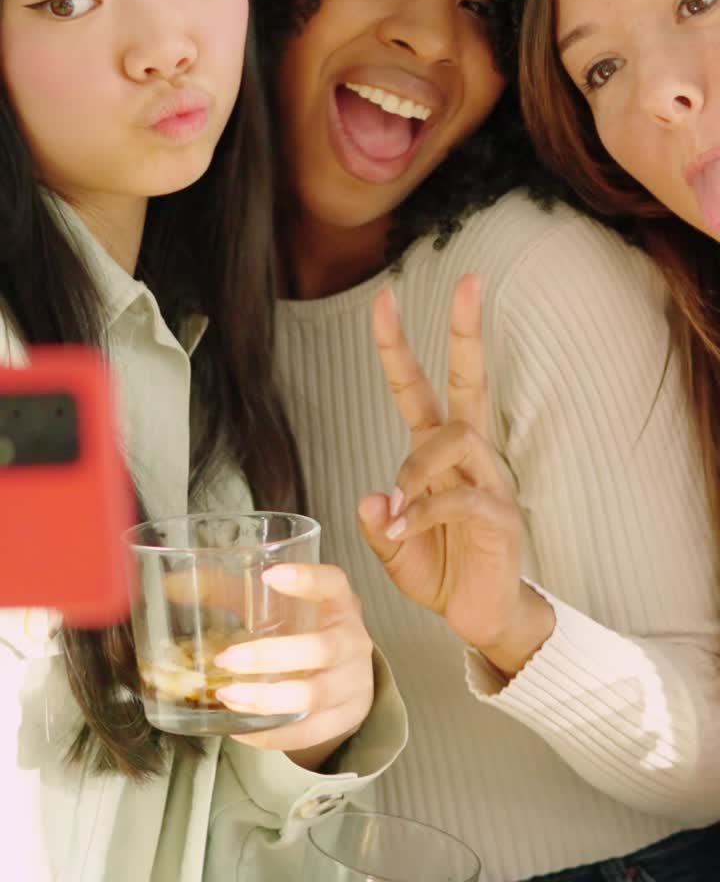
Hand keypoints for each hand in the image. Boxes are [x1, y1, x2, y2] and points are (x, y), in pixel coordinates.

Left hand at [214, 563, 373, 768]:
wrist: (350, 675)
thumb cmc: (305, 629)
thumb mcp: (279, 607)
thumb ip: (230, 592)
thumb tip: (169, 584)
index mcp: (339, 603)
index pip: (333, 583)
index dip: (306, 579)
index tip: (270, 574)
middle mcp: (353, 640)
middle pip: (321, 649)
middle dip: (271, 656)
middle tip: (227, 659)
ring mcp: (353, 682)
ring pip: (314, 695)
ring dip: (267, 699)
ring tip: (228, 697)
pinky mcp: (344, 718)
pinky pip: (309, 732)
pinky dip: (272, 734)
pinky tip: (240, 729)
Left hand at [358, 274, 553, 675]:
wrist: (482, 618)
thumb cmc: (442, 571)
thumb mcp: (395, 548)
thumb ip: (380, 523)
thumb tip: (372, 500)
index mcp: (437, 453)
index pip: (418, 386)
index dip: (398, 345)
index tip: (384, 297)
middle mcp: (469, 456)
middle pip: (469, 381)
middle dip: (467, 331)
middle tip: (471, 280)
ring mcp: (490, 483)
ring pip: (455, 438)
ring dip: (415, 468)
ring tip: (397, 507)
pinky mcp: (501, 518)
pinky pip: (459, 498)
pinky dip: (424, 511)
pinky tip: (405, 529)